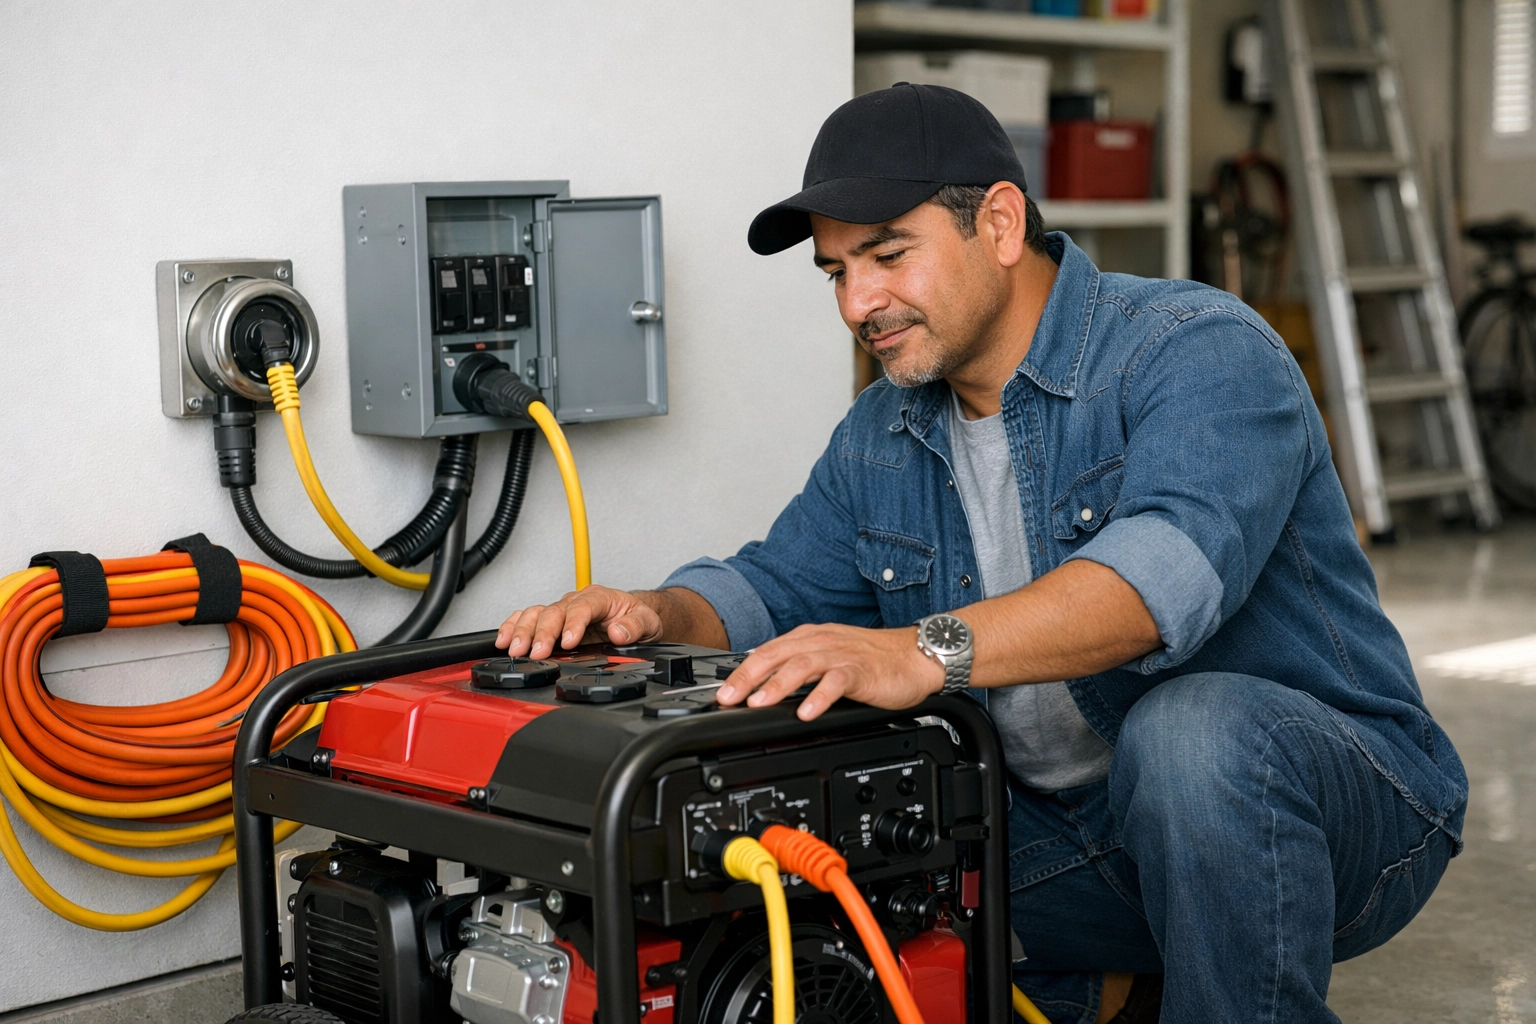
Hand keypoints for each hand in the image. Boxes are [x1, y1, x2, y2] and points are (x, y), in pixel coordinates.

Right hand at [495, 585, 661, 658]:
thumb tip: (619, 631)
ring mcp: (562, 610)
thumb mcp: (648, 622)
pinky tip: (504, 639)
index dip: (573, 623)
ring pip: (536, 613)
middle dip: (543, 632)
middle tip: (537, 652)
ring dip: (523, 631)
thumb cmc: (636, 618)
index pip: (583, 607)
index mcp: (600, 598)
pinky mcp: (552, 621)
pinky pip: (528, 618)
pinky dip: (513, 626)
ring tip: (515, 649)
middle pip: (554, 611)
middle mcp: (577, 601)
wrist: (632, 618)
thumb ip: (636, 626)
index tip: (568, 641)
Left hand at [715, 623, 944, 720]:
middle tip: (728, 699)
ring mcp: (841, 655)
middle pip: (777, 655)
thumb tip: (764, 689)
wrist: (915, 656)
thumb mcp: (828, 659)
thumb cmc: (872, 661)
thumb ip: (799, 669)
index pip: (767, 651)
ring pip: (802, 666)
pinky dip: (820, 697)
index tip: (722, 694)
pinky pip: (837, 682)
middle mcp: (821, 642)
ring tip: (759, 703)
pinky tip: (807, 712)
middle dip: (748, 678)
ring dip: (777, 685)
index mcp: (809, 638)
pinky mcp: (862, 671)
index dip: (741, 672)